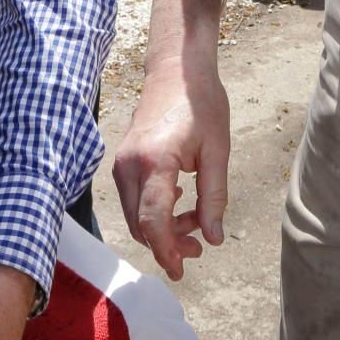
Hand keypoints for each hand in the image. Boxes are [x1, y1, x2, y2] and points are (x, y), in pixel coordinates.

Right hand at [112, 63, 229, 280]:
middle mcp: (129, 166)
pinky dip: (153, 211)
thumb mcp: (218, 151)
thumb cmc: (201, 103)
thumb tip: (214, 237)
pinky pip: (133, 199)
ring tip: (195, 224)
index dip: (166, 250)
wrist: (176, 69)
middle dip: (167, 243)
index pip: (152, 221)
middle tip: (200, 247)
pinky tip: (180, 203)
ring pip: (134, 215)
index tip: (181, 270)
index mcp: (155, 162)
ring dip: (161, 228)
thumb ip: (214, 197)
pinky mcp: (123, 161)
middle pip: (140, 224)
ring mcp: (122, 163)